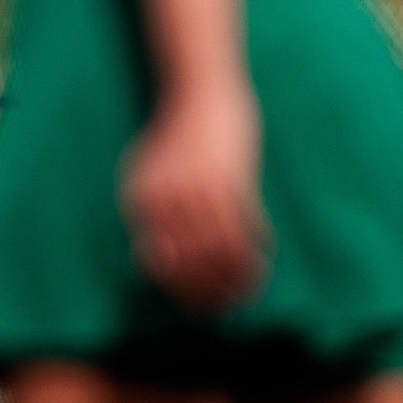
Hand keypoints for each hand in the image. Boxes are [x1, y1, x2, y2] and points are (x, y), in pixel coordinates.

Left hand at [121, 78, 267, 309]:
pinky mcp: (230, 178)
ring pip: (220, 250)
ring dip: (239, 275)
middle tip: (229, 304)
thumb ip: (150, 217)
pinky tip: (264, 254)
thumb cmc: (175, 141)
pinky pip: (245, 226)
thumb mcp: (148, 177)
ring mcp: (197, 188)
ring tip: (250, 285)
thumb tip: (157, 263)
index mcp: (138, 200)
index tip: (199, 306)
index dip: (181, 290)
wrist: (200, 96)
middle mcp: (163, 198)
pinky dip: (256, 246)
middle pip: (190, 262)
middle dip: (212, 290)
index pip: (159, 262)